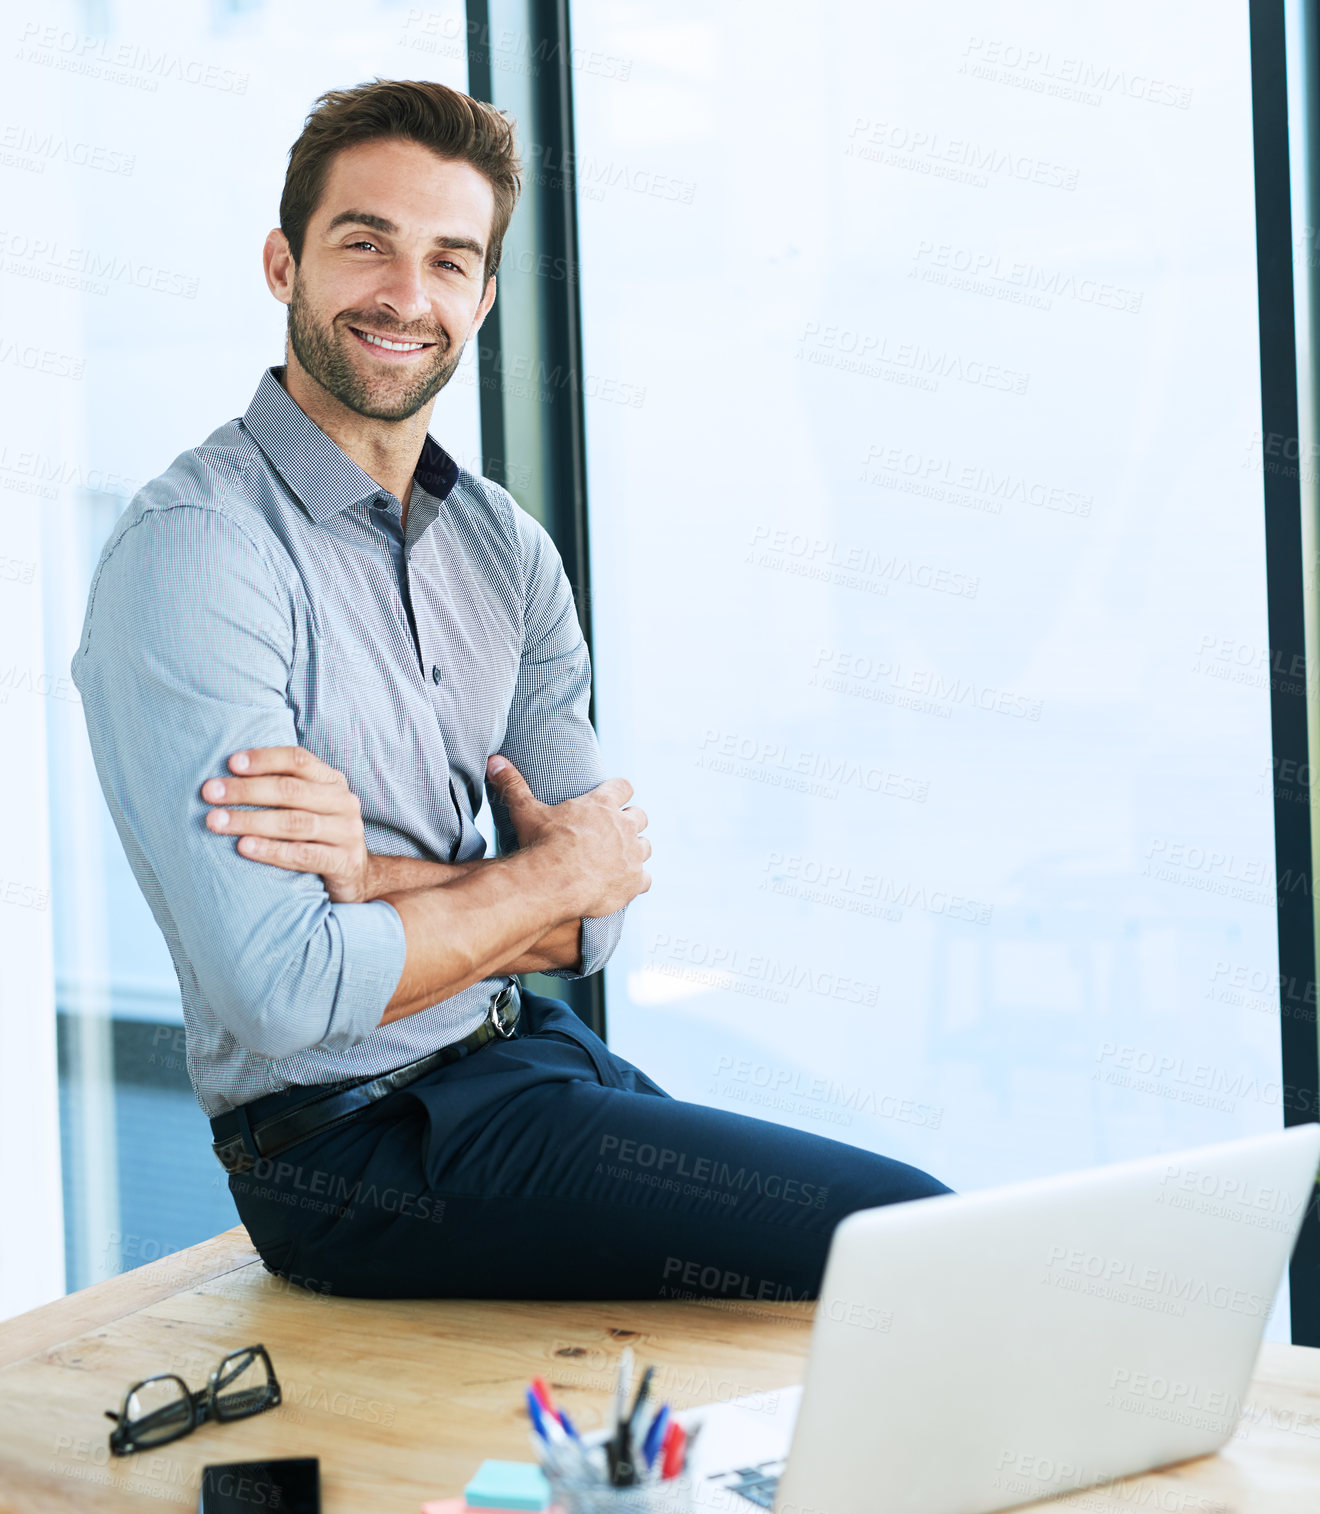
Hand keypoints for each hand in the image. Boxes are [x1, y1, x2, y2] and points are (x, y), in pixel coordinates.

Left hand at [201, 746, 376, 903]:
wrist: (355, 877)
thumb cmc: (317, 837)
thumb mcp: (307, 807)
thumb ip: (283, 789)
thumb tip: (228, 775)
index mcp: (332, 781)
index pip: (298, 760)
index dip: (264, 759)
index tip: (230, 763)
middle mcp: (343, 802)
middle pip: (291, 790)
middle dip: (246, 790)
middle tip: (210, 794)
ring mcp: (347, 832)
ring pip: (294, 822)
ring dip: (250, 820)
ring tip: (217, 822)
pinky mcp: (345, 862)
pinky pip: (303, 854)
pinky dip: (271, 850)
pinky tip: (244, 847)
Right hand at [486, 756, 650, 916]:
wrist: (555, 881)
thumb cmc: (542, 844)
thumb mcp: (526, 811)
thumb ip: (513, 785)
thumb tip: (494, 761)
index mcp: (602, 804)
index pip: (623, 786)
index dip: (620, 791)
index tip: (614, 795)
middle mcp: (624, 826)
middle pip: (640, 816)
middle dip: (630, 822)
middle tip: (615, 831)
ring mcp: (632, 854)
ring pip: (646, 847)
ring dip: (636, 851)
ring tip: (621, 858)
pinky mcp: (635, 881)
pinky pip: (646, 879)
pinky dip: (636, 881)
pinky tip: (625, 885)